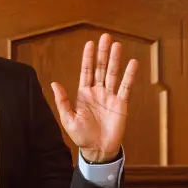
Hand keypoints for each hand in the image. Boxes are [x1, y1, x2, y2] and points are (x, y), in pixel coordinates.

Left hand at [51, 34, 137, 163]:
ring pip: (113, 74)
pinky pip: (125, 87)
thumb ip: (63, 101)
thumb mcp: (68, 119)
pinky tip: (133, 63)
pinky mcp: (121, 104)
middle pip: (100, 68)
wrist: (97, 150)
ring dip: (115, 60)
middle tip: (106, 37)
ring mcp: (110, 96)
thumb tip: (54, 84)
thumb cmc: (81, 136)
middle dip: (103, 53)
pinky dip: (129, 75)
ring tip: (117, 45)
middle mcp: (97, 91)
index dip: (88, 57)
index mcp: (83, 93)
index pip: (86, 71)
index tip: (90, 43)